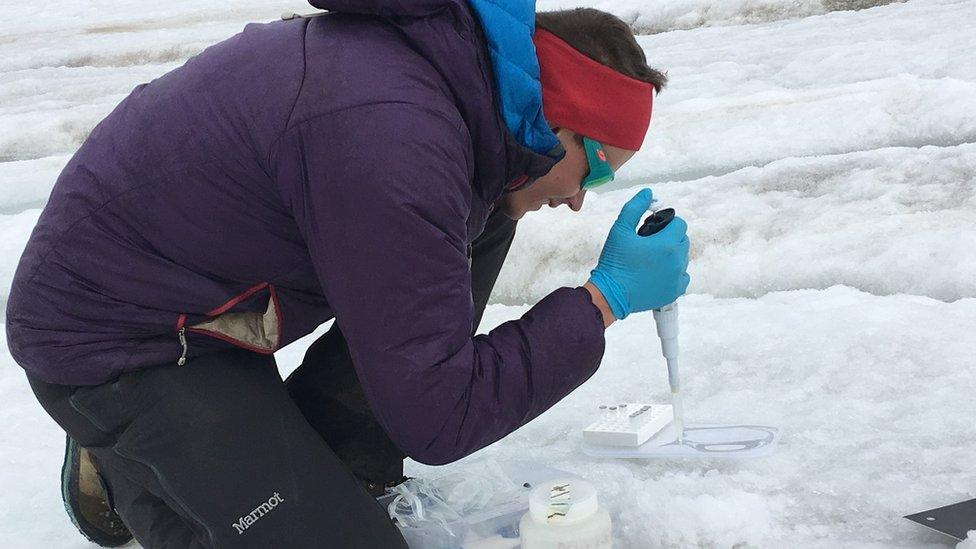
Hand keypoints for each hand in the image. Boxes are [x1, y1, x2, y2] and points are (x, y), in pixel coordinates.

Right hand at [588, 188, 689, 319]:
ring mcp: (677, 278)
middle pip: (683, 240)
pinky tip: (657, 273)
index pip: (679, 224)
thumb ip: (634, 208)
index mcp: (667, 244)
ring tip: (651, 259)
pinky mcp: (675, 291)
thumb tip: (648, 193)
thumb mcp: (620, 230)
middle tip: (650, 244)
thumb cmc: (614, 262)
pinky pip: (683, 276)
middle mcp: (677, 261)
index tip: (653, 230)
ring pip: (682, 258)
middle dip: (670, 238)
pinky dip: (673, 273)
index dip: (667, 223)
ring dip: (671, 255)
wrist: (610, 294)